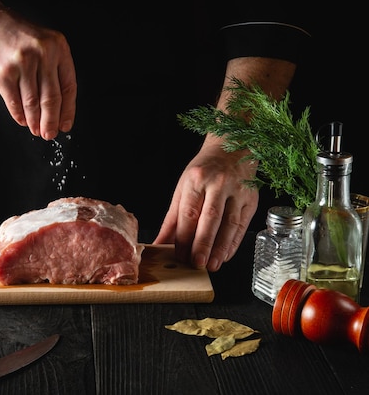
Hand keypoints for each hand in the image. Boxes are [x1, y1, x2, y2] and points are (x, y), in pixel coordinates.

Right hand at [0, 11, 76, 140]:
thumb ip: (51, 69)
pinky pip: (13, 101)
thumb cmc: (12, 34)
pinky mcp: (2, 72)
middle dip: (51, 121)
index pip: (68, 86)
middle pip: (51, 98)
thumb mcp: (40, 43)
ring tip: (35, 130)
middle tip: (49, 134)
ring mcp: (21, 63)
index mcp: (57, 46)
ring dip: (34, 121)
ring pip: (32, 102)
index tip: (65, 125)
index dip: (68, 110)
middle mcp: (42, 53)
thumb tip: (58, 107)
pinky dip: (18, 114)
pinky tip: (21, 120)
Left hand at [153, 135, 258, 270]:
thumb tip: (160, 243)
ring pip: (229, 224)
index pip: (189, 213)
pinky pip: (242, 225)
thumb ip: (172, 218)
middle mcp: (218, 183)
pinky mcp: (251, 199)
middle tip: (196, 264)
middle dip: (203, 244)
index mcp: (196, 180)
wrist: (232, 148)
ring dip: (220, 248)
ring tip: (212, 265)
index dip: (184, 237)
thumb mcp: (183, 188)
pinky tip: (226, 255)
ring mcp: (238, 190)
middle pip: (210, 219)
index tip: (179, 255)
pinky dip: (234, 243)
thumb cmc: (204, 170)